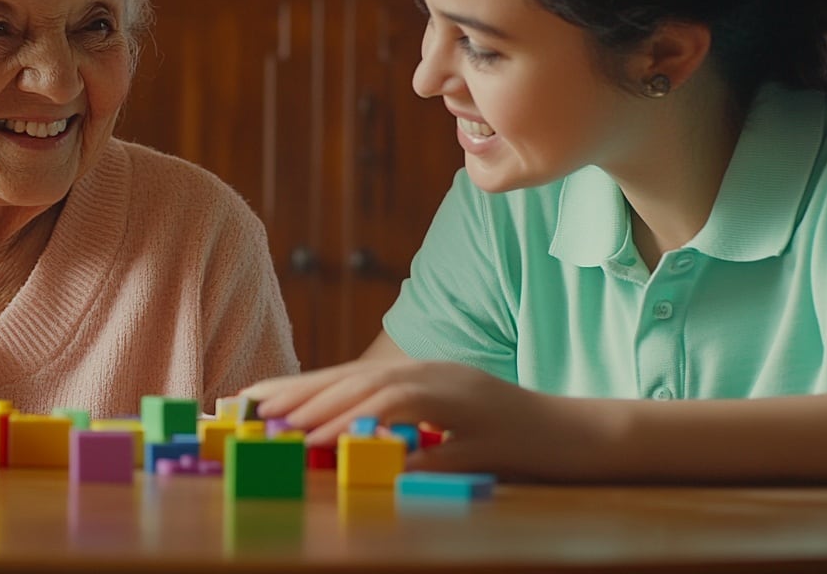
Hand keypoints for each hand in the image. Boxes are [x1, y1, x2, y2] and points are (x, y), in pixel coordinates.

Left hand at [241, 359, 593, 477]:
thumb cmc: (514, 441)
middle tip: (245, 409)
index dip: (297, 386)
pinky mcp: (471, 415)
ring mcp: (453, 388)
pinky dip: (369, 429)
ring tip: (279, 427)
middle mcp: (430, 373)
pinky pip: (410, 421)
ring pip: (373, 393)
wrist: (580, 436)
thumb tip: (352, 452)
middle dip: (294, 394)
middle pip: (350, 379)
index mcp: (420, 376)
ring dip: (323, 409)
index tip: (250, 399)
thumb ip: (405, 436)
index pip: (347, 377)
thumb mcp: (450, 437)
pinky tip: (338, 444)